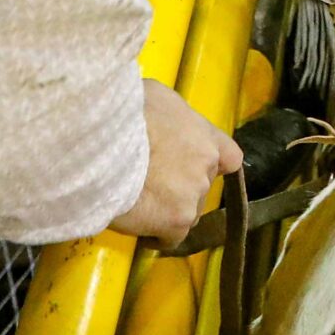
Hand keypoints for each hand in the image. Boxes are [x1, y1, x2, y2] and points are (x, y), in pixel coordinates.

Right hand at [108, 79, 243, 240]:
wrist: (105, 146)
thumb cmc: (126, 115)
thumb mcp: (156, 98)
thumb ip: (171, 117)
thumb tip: (163, 121)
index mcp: (205, 138)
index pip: (230, 158)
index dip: (212, 164)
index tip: (193, 166)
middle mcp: (206, 168)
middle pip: (200, 185)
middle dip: (180, 185)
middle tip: (149, 180)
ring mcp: (194, 198)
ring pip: (186, 212)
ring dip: (168, 210)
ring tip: (138, 200)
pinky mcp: (176, 223)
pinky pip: (170, 237)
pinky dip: (156, 234)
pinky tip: (137, 222)